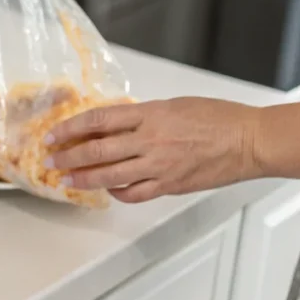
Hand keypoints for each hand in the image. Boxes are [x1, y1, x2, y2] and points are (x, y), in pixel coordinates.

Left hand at [45, 97, 262, 202]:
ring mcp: (159, 165)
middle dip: (68, 156)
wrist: (249, 140)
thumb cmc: (217, 118)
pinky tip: (108, 191)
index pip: (98, 120)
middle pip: (97, 150)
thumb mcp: (173, 106)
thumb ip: (142, 116)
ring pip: (110, 175)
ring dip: (83, 179)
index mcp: (149, 114)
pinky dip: (117, 193)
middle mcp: (150, 140)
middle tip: (50, 161)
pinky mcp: (170, 185)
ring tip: (66, 180)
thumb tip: (113, 125)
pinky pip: (134, 193)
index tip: (54, 135)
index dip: (70, 128)